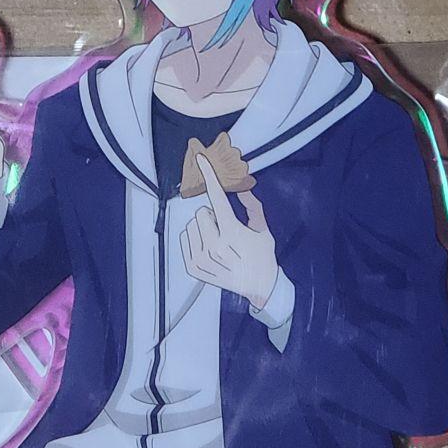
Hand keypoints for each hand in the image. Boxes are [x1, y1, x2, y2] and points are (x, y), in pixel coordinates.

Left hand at [179, 154, 278, 309]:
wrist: (260, 287)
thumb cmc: (262, 256)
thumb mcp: (262, 229)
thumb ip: (252, 206)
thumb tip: (241, 189)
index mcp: (233, 234)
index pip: (218, 199)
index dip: (209, 177)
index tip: (201, 160)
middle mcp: (214, 247)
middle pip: (200, 213)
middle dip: (212, 216)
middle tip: (225, 229)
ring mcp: (202, 259)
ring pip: (191, 226)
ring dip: (203, 228)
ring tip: (218, 241)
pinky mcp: (193, 268)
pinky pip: (185, 239)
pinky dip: (195, 239)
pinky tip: (209, 249)